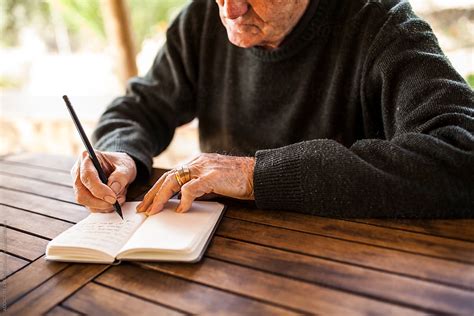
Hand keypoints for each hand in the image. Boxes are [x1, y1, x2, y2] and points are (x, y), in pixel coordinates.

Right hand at [71, 151, 136, 211]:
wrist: (120, 168)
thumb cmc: (121, 164)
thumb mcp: (126, 166)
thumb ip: (121, 176)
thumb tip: (113, 189)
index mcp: (87, 158)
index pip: (87, 176)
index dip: (99, 189)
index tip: (112, 198)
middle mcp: (79, 172)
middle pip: (82, 194)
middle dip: (100, 202)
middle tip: (116, 202)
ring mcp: (80, 185)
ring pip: (86, 203)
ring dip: (105, 205)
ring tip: (120, 197)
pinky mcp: (85, 195)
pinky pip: (92, 207)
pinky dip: (105, 207)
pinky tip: (116, 200)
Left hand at [136, 153, 254, 214]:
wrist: (257, 174)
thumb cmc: (239, 180)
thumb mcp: (214, 182)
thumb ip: (200, 188)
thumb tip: (184, 201)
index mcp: (197, 162)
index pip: (172, 175)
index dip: (158, 189)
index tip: (149, 202)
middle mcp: (198, 162)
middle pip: (168, 177)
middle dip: (153, 194)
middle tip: (143, 208)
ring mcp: (204, 168)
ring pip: (174, 181)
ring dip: (162, 197)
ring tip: (154, 210)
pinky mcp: (212, 176)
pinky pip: (192, 188)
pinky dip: (184, 200)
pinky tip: (181, 210)